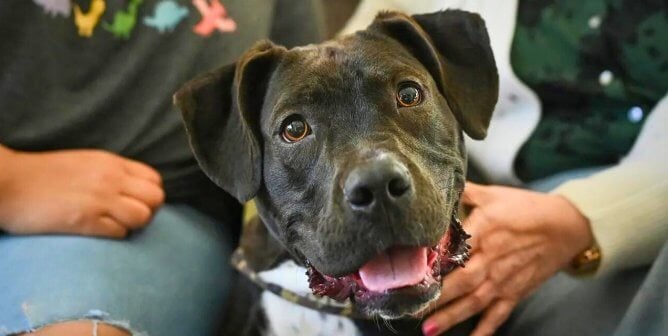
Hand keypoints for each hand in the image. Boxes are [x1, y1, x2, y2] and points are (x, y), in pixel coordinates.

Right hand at [0, 148, 164, 237]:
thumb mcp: (86, 163)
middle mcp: (111, 178)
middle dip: (148, 211)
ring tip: (112, 224)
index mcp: (112, 162)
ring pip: (143, 217)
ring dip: (132, 225)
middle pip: (156, 199)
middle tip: (128, 217)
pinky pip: (120, 232)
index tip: (135, 202)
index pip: (155, 180)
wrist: (8, 183)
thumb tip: (135, 190)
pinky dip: (114, 234)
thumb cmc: (45, 175)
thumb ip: (113, 173)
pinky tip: (97, 230)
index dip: (149, 195)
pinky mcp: (85, 220)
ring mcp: (100, 199)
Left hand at [421, 182, 592, 335]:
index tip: (411, 272)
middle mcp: (492, 259)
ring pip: (474, 302)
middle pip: (461, 282)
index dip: (433, 262)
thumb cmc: (527, 208)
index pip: (454, 249)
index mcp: (484, 231)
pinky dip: (485, 329)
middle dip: (436, 298)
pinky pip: (498, 314)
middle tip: (412, 308)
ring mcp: (504, 279)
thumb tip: (437, 186)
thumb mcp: (492, 194)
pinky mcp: (515, 292)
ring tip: (429, 329)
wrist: (567, 226)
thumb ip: (463, 192)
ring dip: (452, 317)